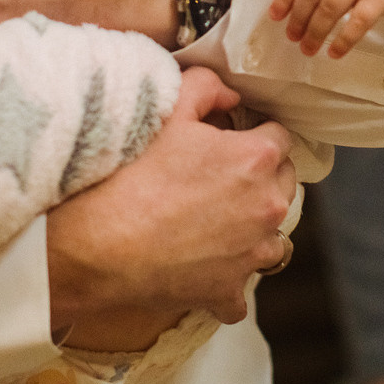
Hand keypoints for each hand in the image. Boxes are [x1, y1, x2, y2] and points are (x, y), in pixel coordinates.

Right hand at [47, 67, 294, 345]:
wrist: (100, 243)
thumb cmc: (134, 175)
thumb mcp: (168, 112)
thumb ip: (206, 88)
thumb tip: (229, 94)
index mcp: (258, 158)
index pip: (280, 137)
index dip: (254, 135)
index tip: (231, 141)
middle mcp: (267, 207)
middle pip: (282, 185)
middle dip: (260, 180)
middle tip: (219, 180)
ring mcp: (252, 253)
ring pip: (272, 240)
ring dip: (252, 233)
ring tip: (215, 227)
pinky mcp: (229, 290)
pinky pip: (239, 295)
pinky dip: (225, 285)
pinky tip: (202, 273)